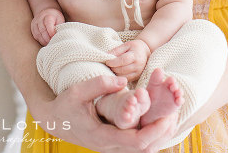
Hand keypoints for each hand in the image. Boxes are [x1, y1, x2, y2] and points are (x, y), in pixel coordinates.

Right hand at [30, 8, 64, 45]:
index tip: (56, 38)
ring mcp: (35, 22)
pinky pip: (35, 35)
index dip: (52, 32)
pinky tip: (45, 42)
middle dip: (48, 39)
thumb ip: (60, 26)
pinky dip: (40, 40)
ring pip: (38, 34)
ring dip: (44, 41)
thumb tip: (61, 35)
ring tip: (49, 44)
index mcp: (48, 15)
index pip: (48, 24)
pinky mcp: (32, 27)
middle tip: (53, 43)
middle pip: (42, 30)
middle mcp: (40, 18)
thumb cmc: (55, 17)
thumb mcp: (60, 19)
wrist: (47, 12)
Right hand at [34, 75, 177, 151]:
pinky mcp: (114, 145)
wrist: (53, 120)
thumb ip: (98, 85)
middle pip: (145, 150)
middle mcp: (109, 147)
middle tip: (174, 115)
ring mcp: (112, 148)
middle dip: (162, 134)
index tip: (165, 117)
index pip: (136, 142)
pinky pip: (138, 146)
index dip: (154, 131)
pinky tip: (158, 121)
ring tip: (170, 117)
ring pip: (144, 150)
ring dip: (159, 136)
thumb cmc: (64, 105)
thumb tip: (123, 81)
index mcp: (102, 137)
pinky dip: (151, 136)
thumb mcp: (77, 91)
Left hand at [106, 39, 150, 82]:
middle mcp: (138, 66)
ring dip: (115, 73)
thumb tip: (106, 55)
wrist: (146, 53)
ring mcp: (138, 73)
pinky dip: (119, 77)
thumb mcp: (126, 45)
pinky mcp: (137, 78)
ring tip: (112, 68)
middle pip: (122, 69)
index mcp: (135, 55)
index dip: (114, 62)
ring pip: (123, 76)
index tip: (107, 62)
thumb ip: (116, 50)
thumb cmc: (134, 48)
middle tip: (108, 65)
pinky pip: (125, 79)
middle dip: (113, 68)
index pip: (123, 60)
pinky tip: (116, 72)